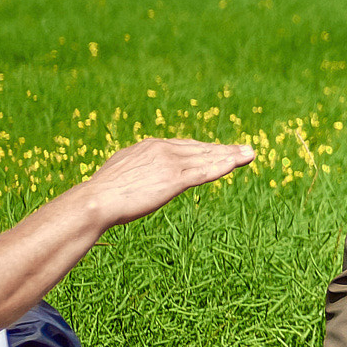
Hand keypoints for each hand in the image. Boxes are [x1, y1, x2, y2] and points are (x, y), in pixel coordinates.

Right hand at [78, 138, 255, 230]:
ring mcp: (169, 163)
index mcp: (150, 146)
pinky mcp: (173, 179)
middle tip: (246, 149)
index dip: (205, 149)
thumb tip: (138, 177)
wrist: (97, 200)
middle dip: (225, 150)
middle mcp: (162, 149)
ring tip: (250, 154)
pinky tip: (236, 163)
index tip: (220, 150)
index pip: (185, 146)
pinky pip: (203, 172)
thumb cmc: (103, 193)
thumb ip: (137, 171)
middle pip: (201, 149)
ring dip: (231, 156)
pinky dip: (221, 167)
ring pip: (207, 158)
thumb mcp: (122, 174)